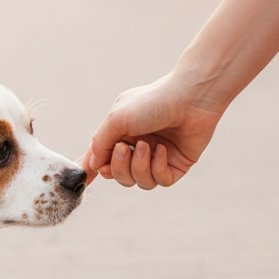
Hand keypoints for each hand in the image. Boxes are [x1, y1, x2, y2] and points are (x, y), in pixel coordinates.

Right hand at [82, 74, 224, 189]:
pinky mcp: (177, 165)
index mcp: (122, 133)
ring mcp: (158, 157)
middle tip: (123, 148)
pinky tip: (163, 149)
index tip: (87, 178)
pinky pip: (161, 181)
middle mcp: (138, 146)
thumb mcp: (117, 119)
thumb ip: (100, 143)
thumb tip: (92, 165)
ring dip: (138, 166)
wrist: (191, 97)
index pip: (103, 158)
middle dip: (118, 167)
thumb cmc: (153, 102)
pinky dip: (158, 167)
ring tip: (146, 145)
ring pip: (139, 181)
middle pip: (119, 175)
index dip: (95, 169)